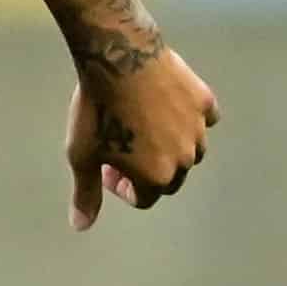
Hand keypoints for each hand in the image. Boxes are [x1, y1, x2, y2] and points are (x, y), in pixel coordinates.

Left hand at [67, 43, 218, 230]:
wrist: (118, 59)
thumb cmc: (96, 111)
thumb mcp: (82, 155)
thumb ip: (86, 193)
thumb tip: (81, 226)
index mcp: (156, 177)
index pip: (144, 198)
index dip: (121, 188)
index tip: (105, 168)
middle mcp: (185, 158)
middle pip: (171, 179)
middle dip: (147, 171)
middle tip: (122, 149)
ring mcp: (199, 129)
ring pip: (191, 151)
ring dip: (170, 148)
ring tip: (143, 129)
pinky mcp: (204, 101)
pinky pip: (205, 119)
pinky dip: (191, 119)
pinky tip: (169, 108)